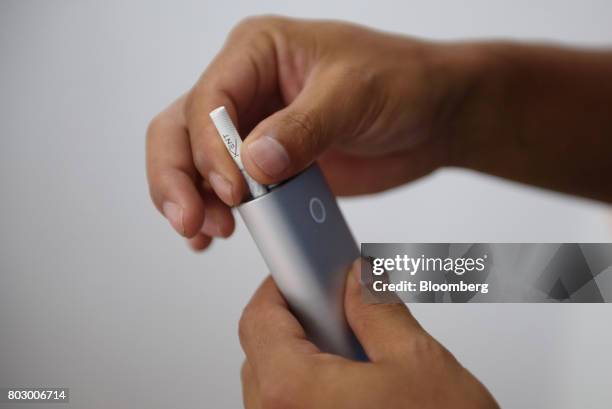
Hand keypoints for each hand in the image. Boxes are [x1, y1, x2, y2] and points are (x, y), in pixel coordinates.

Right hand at [146, 16, 475, 248]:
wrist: (434, 117)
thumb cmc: (402, 82)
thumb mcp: (354, 94)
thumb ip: (303, 128)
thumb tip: (253, 163)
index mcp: (258, 51)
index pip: (210, 98)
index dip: (209, 148)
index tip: (233, 189)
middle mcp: (247, 86)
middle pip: (180, 128)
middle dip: (177, 176)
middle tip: (191, 220)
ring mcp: (254, 127)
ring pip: (192, 160)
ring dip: (191, 197)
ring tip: (206, 232)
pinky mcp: (268, 163)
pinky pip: (224, 185)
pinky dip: (213, 209)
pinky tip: (213, 234)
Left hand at [239, 260, 498, 408]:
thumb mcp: (418, 363)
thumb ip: (377, 309)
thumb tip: (358, 280)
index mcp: (293, 393)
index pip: (259, 317)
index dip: (282, 286)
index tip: (300, 273)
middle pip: (262, 351)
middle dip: (299, 323)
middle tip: (338, 311)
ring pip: (275, 385)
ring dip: (306, 360)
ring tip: (356, 359)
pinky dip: (312, 392)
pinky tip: (355, 392)